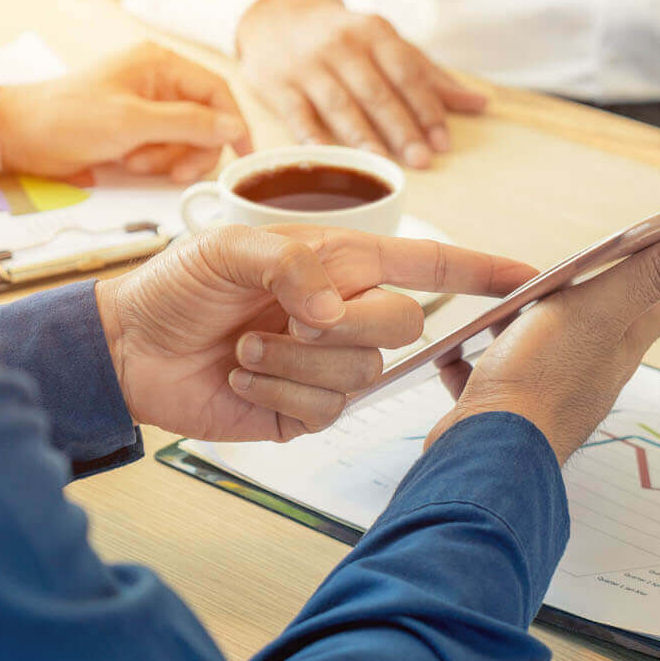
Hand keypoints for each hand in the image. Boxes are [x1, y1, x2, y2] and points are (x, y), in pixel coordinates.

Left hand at [0, 42, 252, 181]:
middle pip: (205, 119)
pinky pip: (166, 146)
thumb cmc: (68, 118)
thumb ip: (189, 123)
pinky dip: (155, 160)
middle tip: (173, 171)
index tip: (245, 154)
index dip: (234, 123)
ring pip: (187, 137)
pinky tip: (130, 162)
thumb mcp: (133, 122)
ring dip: (168, 157)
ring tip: (136, 162)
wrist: (19, 135)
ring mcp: (147, 103)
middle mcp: (158, 79)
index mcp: (160, 63)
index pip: (217, 91)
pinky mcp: (136, 126)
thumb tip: (234, 127)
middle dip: (190, 148)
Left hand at [95, 224, 536, 442]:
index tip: (529, 275)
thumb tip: (336, 305)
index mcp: (343, 264)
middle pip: (399, 324)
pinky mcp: (305, 411)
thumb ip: (292, 263)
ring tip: (245, 347)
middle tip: (283, 317)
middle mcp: (346, 314)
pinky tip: (242, 376)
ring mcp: (330, 366)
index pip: (428, 267)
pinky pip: (326, 409)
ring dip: (291, 359)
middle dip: (339, 323)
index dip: (480, 271)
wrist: (130, 349)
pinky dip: (277, 390)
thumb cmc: (180, 285)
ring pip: (360, 372)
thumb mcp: (228, 249)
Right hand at [236, 0, 486, 167]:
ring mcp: (308, 65)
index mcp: (375, 32)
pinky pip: (296, 114)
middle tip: (421, 161)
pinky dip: (311, 136)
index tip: (443, 142)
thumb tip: (481, 104)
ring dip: (362, 136)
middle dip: (401, 128)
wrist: (277, 16)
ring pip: (339, 104)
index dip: (426, 108)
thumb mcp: (388, 46)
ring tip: (381, 163)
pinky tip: (327, 156)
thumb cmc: (346, 39)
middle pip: (376, 92)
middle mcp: (342, 45)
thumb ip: (431, 77)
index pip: (407, 73)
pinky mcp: (277, 85)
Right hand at [425, 226, 659, 463]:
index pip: (659, 300)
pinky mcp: (501, 410)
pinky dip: (472, 362)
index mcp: (619, 346)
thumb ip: (649, 276)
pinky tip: (454, 353)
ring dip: (524, 320)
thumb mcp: (598, 313)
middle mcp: (588, 370)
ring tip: (506, 297)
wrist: (482, 458)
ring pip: (540, 348)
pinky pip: (487, 378)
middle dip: (592, 288)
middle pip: (600, 321)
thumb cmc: (540, 385)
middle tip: (585, 259)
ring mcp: (545, 392)